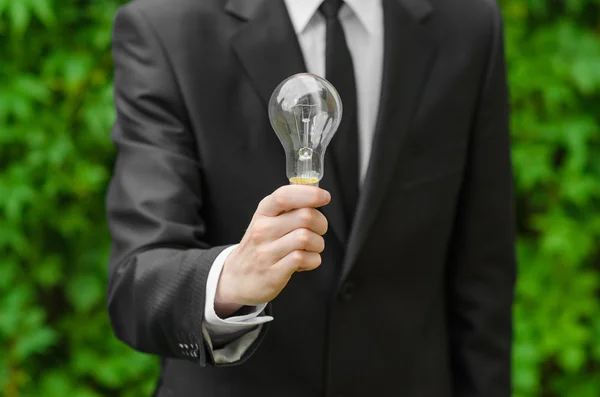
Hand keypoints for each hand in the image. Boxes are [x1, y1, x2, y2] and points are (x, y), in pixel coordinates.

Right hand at [214, 185, 330, 316]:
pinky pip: (304, 259)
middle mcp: (263, 230)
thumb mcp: (266, 220)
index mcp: (263, 212)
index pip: (284, 196)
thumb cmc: (259, 246)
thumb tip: (315, 190)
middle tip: (318, 230)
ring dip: (318, 244)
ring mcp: (267, 252)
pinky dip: (313, 260)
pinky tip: (306, 261)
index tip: (324, 197)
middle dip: (321, 223)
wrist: (236, 278)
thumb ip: (288, 207)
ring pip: (306, 238)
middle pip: (305, 216)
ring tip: (311, 248)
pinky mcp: (274, 272)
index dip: (309, 194)